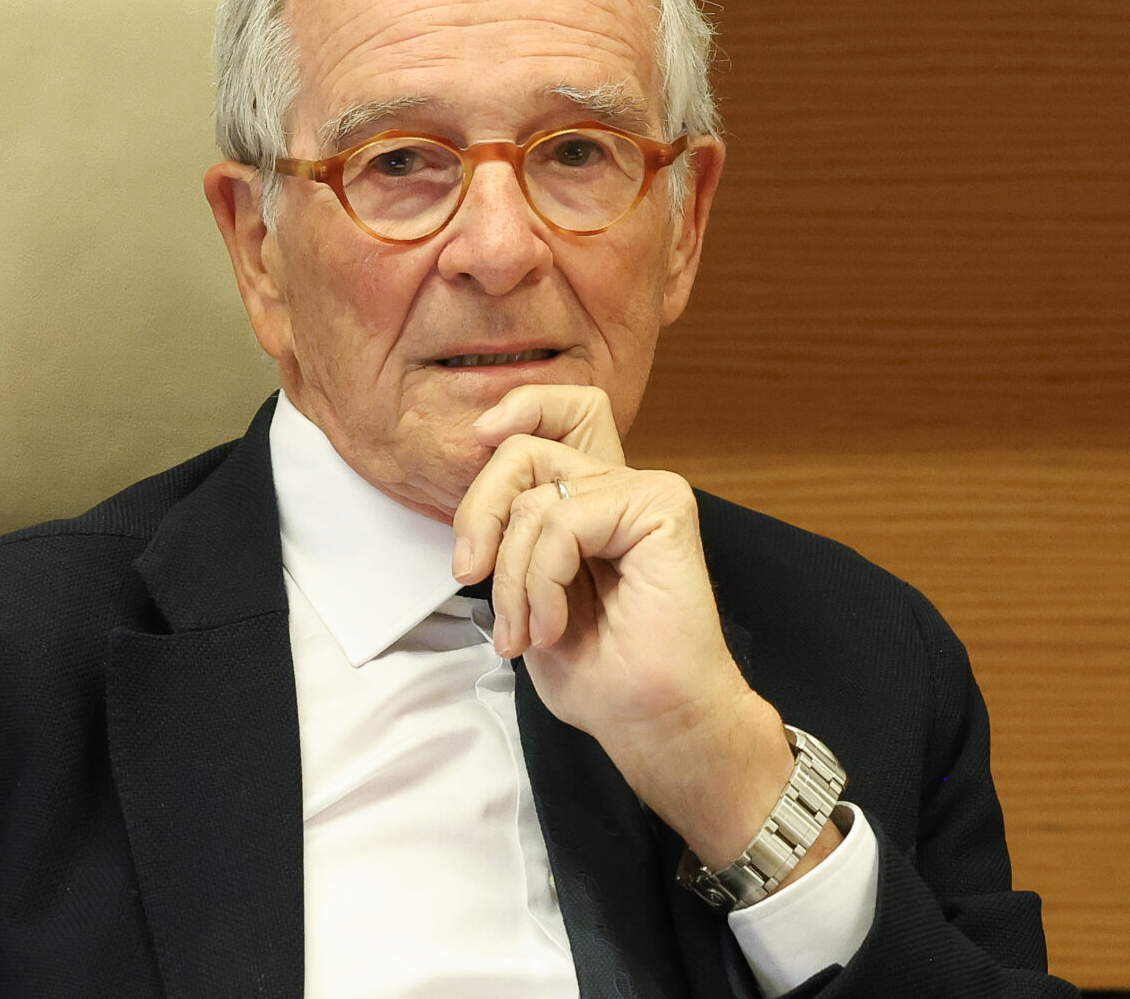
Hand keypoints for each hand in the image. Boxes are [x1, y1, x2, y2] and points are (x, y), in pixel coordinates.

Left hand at [450, 385, 818, 870]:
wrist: (654, 722)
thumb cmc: (599, 671)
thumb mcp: (527, 594)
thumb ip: (511, 538)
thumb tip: (474, 510)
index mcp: (591, 499)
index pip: (558, 413)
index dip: (519, 407)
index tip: (480, 434)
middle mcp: (619, 485)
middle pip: (525, 447)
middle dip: (479, 509)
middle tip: (468, 573)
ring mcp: (645, 492)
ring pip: (534, 499)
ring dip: (512, 577)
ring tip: (526, 634)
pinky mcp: (661, 507)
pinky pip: (563, 521)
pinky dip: (540, 579)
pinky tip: (553, 626)